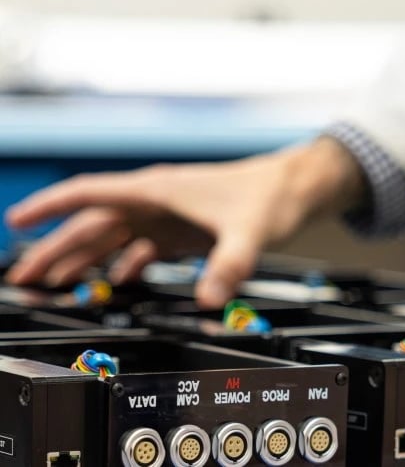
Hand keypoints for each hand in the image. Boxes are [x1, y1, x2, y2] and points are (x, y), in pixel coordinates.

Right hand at [4, 137, 364, 306]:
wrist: (296, 186)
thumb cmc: (271, 194)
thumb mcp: (251, 232)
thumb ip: (230, 264)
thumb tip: (210, 298)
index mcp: (158, 191)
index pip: (90, 194)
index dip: (50, 206)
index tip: (18, 221)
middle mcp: (156, 201)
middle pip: (93, 224)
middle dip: (56, 249)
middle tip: (24, 278)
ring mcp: (168, 216)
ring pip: (113, 237)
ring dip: (84, 260)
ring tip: (55, 284)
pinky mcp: (184, 230)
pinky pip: (142, 248)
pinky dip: (124, 265)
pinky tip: (116, 282)